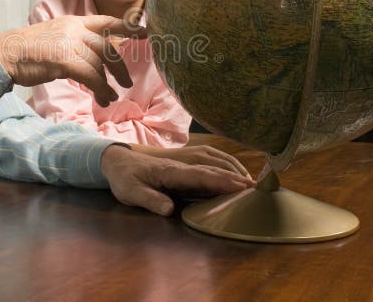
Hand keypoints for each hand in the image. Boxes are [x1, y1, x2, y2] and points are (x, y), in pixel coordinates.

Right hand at [0, 15, 144, 106]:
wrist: (3, 54)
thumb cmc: (25, 52)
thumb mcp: (53, 37)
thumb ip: (74, 42)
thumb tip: (93, 59)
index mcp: (72, 21)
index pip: (105, 21)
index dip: (127, 26)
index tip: (145, 30)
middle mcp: (73, 29)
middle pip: (107, 46)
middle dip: (119, 66)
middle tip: (127, 81)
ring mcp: (69, 42)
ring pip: (100, 64)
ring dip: (108, 84)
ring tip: (110, 98)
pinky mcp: (64, 59)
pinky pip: (91, 76)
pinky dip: (100, 89)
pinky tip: (103, 99)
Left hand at [100, 144, 254, 215]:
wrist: (116, 160)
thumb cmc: (124, 178)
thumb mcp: (131, 192)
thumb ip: (150, 200)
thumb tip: (170, 211)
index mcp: (170, 171)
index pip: (200, 175)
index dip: (221, 181)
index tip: (240, 186)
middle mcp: (180, 166)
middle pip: (211, 169)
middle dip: (233, 177)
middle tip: (256, 187)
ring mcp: (182, 166)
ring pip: (211, 166)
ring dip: (230, 172)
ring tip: (250, 182)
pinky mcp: (182, 169)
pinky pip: (206, 167)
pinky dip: (222, 170)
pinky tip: (232, 177)